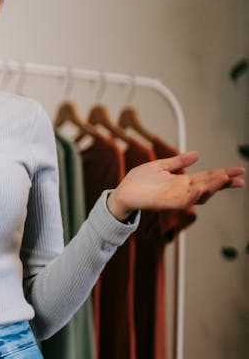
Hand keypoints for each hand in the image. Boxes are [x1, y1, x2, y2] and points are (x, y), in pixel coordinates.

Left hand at [107, 151, 244, 219]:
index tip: (239, 172)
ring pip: (199, 195)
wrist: (122, 192)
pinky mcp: (166, 203)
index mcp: (182, 181)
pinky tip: (200, 189)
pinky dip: (192, 196)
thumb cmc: (138, 181)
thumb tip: (197, 154)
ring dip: (211, 187)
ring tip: (222, 178)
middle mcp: (182, 190)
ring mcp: (175, 198)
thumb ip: (178, 162)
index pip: (207, 177)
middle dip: (223, 183)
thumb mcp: (160, 166)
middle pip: (208, 187)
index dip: (223, 174)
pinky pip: (183, 202)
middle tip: (239, 178)